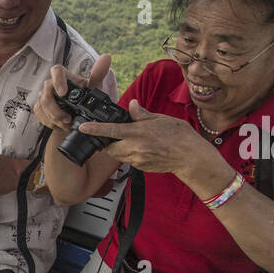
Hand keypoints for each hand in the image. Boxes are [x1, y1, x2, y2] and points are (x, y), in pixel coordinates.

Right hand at [33, 54, 113, 131]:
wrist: (80, 117)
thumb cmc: (87, 100)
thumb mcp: (95, 89)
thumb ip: (98, 74)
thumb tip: (107, 57)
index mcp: (65, 77)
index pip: (56, 70)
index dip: (57, 81)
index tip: (63, 93)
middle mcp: (52, 84)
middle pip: (46, 93)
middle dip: (55, 109)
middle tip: (67, 119)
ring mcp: (44, 96)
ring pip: (41, 106)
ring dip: (54, 118)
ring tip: (66, 124)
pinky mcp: (39, 107)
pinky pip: (39, 114)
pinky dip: (49, 122)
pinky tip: (59, 124)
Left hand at [77, 99, 200, 172]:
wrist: (190, 157)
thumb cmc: (179, 136)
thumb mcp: (160, 119)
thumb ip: (142, 114)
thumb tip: (131, 105)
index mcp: (138, 133)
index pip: (110, 131)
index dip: (94, 129)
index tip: (83, 127)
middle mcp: (135, 148)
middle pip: (109, 148)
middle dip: (106, 143)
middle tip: (109, 136)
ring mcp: (137, 160)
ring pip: (118, 156)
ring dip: (118, 149)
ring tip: (129, 141)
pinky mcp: (141, 168)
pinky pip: (129, 161)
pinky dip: (129, 155)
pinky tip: (141, 149)